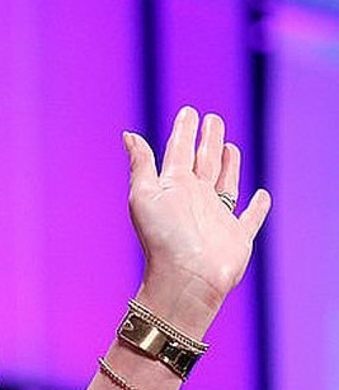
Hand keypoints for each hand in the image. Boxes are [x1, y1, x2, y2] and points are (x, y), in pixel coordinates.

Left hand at [123, 106, 270, 332]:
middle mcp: (195, 198)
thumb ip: (141, 164)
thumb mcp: (144, 194)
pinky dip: (257, 207)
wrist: (186, 277)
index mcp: (174, 185)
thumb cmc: (162, 237)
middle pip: (203, 161)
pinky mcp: (237, 236)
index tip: (189, 112)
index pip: (179, 151)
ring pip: (225, 182)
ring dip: (228, 165)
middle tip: (213, 119)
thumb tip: (128, 134)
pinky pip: (250, 217)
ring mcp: (217, 216)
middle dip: (208, 140)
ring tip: (229, 147)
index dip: (184, 131)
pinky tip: (260, 195)